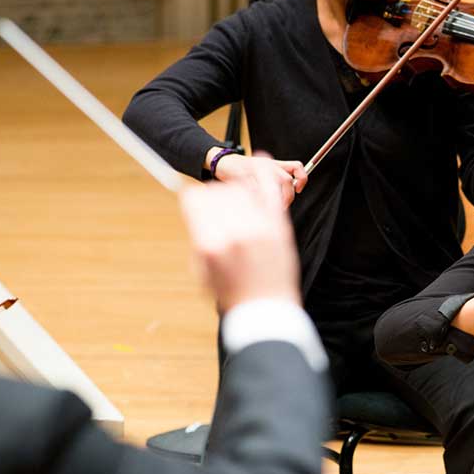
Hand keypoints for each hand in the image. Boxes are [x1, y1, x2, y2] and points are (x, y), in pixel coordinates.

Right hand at [179, 180, 300, 312]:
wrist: (266, 310)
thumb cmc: (233, 294)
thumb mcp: (202, 271)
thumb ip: (198, 238)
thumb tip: (197, 212)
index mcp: (210, 243)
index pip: (194, 198)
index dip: (194, 201)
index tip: (198, 207)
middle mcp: (234, 232)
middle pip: (218, 191)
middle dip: (216, 199)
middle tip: (222, 212)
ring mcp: (259, 228)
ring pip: (241, 188)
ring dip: (237, 192)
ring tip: (240, 207)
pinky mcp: (279, 227)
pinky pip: (272, 189)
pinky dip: (267, 173)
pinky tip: (263, 162)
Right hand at [213, 150, 306, 207]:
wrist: (224, 162)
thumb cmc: (245, 170)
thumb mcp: (264, 170)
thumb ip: (278, 179)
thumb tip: (291, 193)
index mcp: (274, 163)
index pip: (297, 166)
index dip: (302, 178)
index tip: (298, 189)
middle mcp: (267, 164)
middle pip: (286, 180)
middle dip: (287, 196)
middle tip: (283, 206)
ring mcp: (255, 169)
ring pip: (273, 184)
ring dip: (275, 199)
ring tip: (270, 208)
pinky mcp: (244, 174)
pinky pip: (255, 188)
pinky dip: (258, 198)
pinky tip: (256, 203)